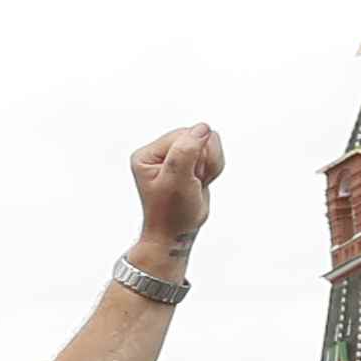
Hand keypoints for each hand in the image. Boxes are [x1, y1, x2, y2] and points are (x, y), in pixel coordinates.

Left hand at [128, 123, 221, 260]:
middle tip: (192, 182)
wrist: (176, 232)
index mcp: (147, 154)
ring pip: (209, 143)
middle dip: (203, 161)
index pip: (184, 135)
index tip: (186, 178)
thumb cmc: (171, 212)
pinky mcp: (189, 161)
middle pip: (198, 136)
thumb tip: (202, 128)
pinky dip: (213, 169)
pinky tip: (201, 182)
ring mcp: (175, 156)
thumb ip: (186, 151)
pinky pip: (213, 153)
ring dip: (210, 165)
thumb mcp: (176, 180)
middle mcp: (159, 152)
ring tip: (196, 182)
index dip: (194, 156)